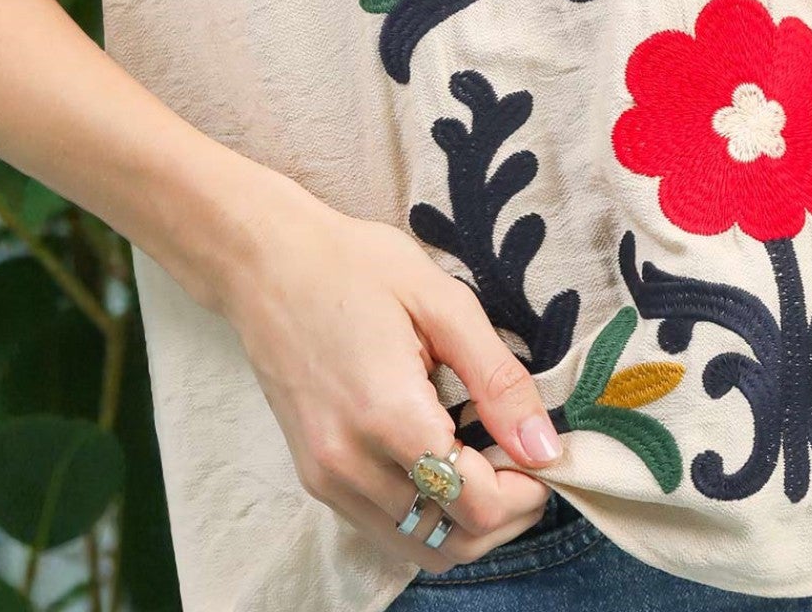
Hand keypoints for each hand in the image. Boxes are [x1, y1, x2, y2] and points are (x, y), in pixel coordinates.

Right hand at [212, 175, 560, 573]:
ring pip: (420, 547)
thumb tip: (545, 446)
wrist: (266, 264)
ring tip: (487, 462)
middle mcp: (351, 464)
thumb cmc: (355, 266)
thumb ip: (497, 379)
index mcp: (388, 415)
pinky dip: (428, 514)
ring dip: (468, 522)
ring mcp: (327, 478)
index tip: (544, 455)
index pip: (476, 506)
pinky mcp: (315, 478)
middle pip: (453, 542)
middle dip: (506, 516)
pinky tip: (442, 461)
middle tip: (524, 464)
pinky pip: (386, 528)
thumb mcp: (442, 301)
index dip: (527, 492)